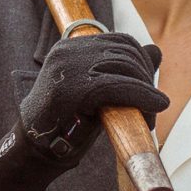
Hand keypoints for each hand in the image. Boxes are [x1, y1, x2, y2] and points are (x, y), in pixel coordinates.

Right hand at [0, 33, 167, 190]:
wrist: (35, 149)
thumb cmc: (66, 123)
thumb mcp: (98, 91)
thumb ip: (124, 71)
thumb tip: (156, 50)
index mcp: (71, 47)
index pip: (120, 41)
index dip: (143, 62)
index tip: (150, 87)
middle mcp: (68, 51)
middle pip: (125, 53)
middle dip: (147, 79)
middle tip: (155, 106)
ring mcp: (68, 67)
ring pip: (125, 67)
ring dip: (146, 91)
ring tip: (151, 116)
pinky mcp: (72, 87)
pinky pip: (117, 86)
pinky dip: (141, 96)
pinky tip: (154, 108)